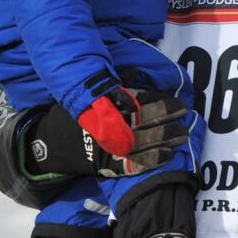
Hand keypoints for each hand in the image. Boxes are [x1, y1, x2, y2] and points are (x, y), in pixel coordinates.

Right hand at [26, 88, 189, 176]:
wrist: (51, 144)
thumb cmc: (75, 116)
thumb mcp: (90, 94)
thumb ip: (115, 84)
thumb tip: (135, 72)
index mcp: (108, 106)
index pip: (140, 102)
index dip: (161, 103)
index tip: (178, 103)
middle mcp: (111, 126)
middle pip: (145, 121)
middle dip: (168, 119)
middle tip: (185, 115)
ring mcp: (111, 147)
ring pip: (144, 142)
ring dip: (166, 138)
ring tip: (183, 134)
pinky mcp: (109, 165)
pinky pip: (134, 164)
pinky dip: (152, 160)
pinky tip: (168, 155)